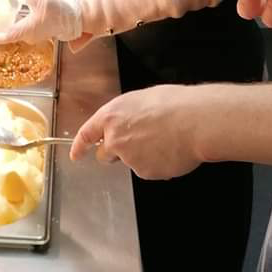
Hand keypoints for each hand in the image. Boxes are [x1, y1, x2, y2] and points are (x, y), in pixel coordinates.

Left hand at [0, 0, 82, 43]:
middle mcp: (27, 36)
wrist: (73, 18)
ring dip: (5, 24)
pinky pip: (21, 27)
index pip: (4, 37)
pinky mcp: (37, 31)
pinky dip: (14, 21)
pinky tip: (13, 13)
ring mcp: (32, 35)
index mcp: (26, 31)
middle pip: (6, 34)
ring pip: (14, 30)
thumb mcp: (40, 0)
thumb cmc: (58, 12)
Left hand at [70, 85, 203, 178]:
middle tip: (136, 144)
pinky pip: (148, 170)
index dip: (79, 146)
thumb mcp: (142, 99)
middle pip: (104, 154)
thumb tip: (129, 122)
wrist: (195, 122)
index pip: (86, 134)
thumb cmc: (175, 104)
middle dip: (114, 153)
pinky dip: (156, 165)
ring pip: (130, 162)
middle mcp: (114, 138)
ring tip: (163, 142)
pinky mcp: (144, 172)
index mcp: (112, 116)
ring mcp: (128, 158)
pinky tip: (170, 152)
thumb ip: (127, 115)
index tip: (76, 154)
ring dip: (140, 157)